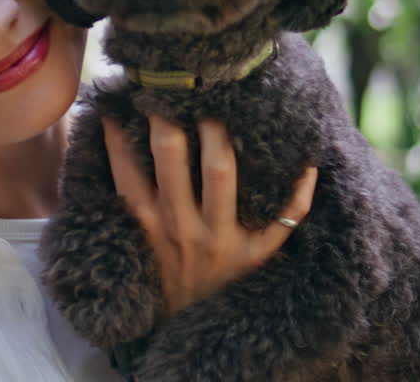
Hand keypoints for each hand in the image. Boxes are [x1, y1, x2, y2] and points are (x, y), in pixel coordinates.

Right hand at [105, 115, 317, 316]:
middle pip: (172, 157)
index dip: (121, 131)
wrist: (194, 329)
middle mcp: (183, 227)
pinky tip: (307, 163)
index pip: (127, 168)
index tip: (128, 99)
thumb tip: (112, 134)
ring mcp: (221, 239)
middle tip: (180, 90)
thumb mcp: (137, 240)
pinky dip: (299, 191)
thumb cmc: (166, 273)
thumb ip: (129, 195)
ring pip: (222, 173)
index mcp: (149, 223)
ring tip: (224, 106)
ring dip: (222, 134)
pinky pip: (284, 218)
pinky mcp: (256, 254)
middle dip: (173, 118)